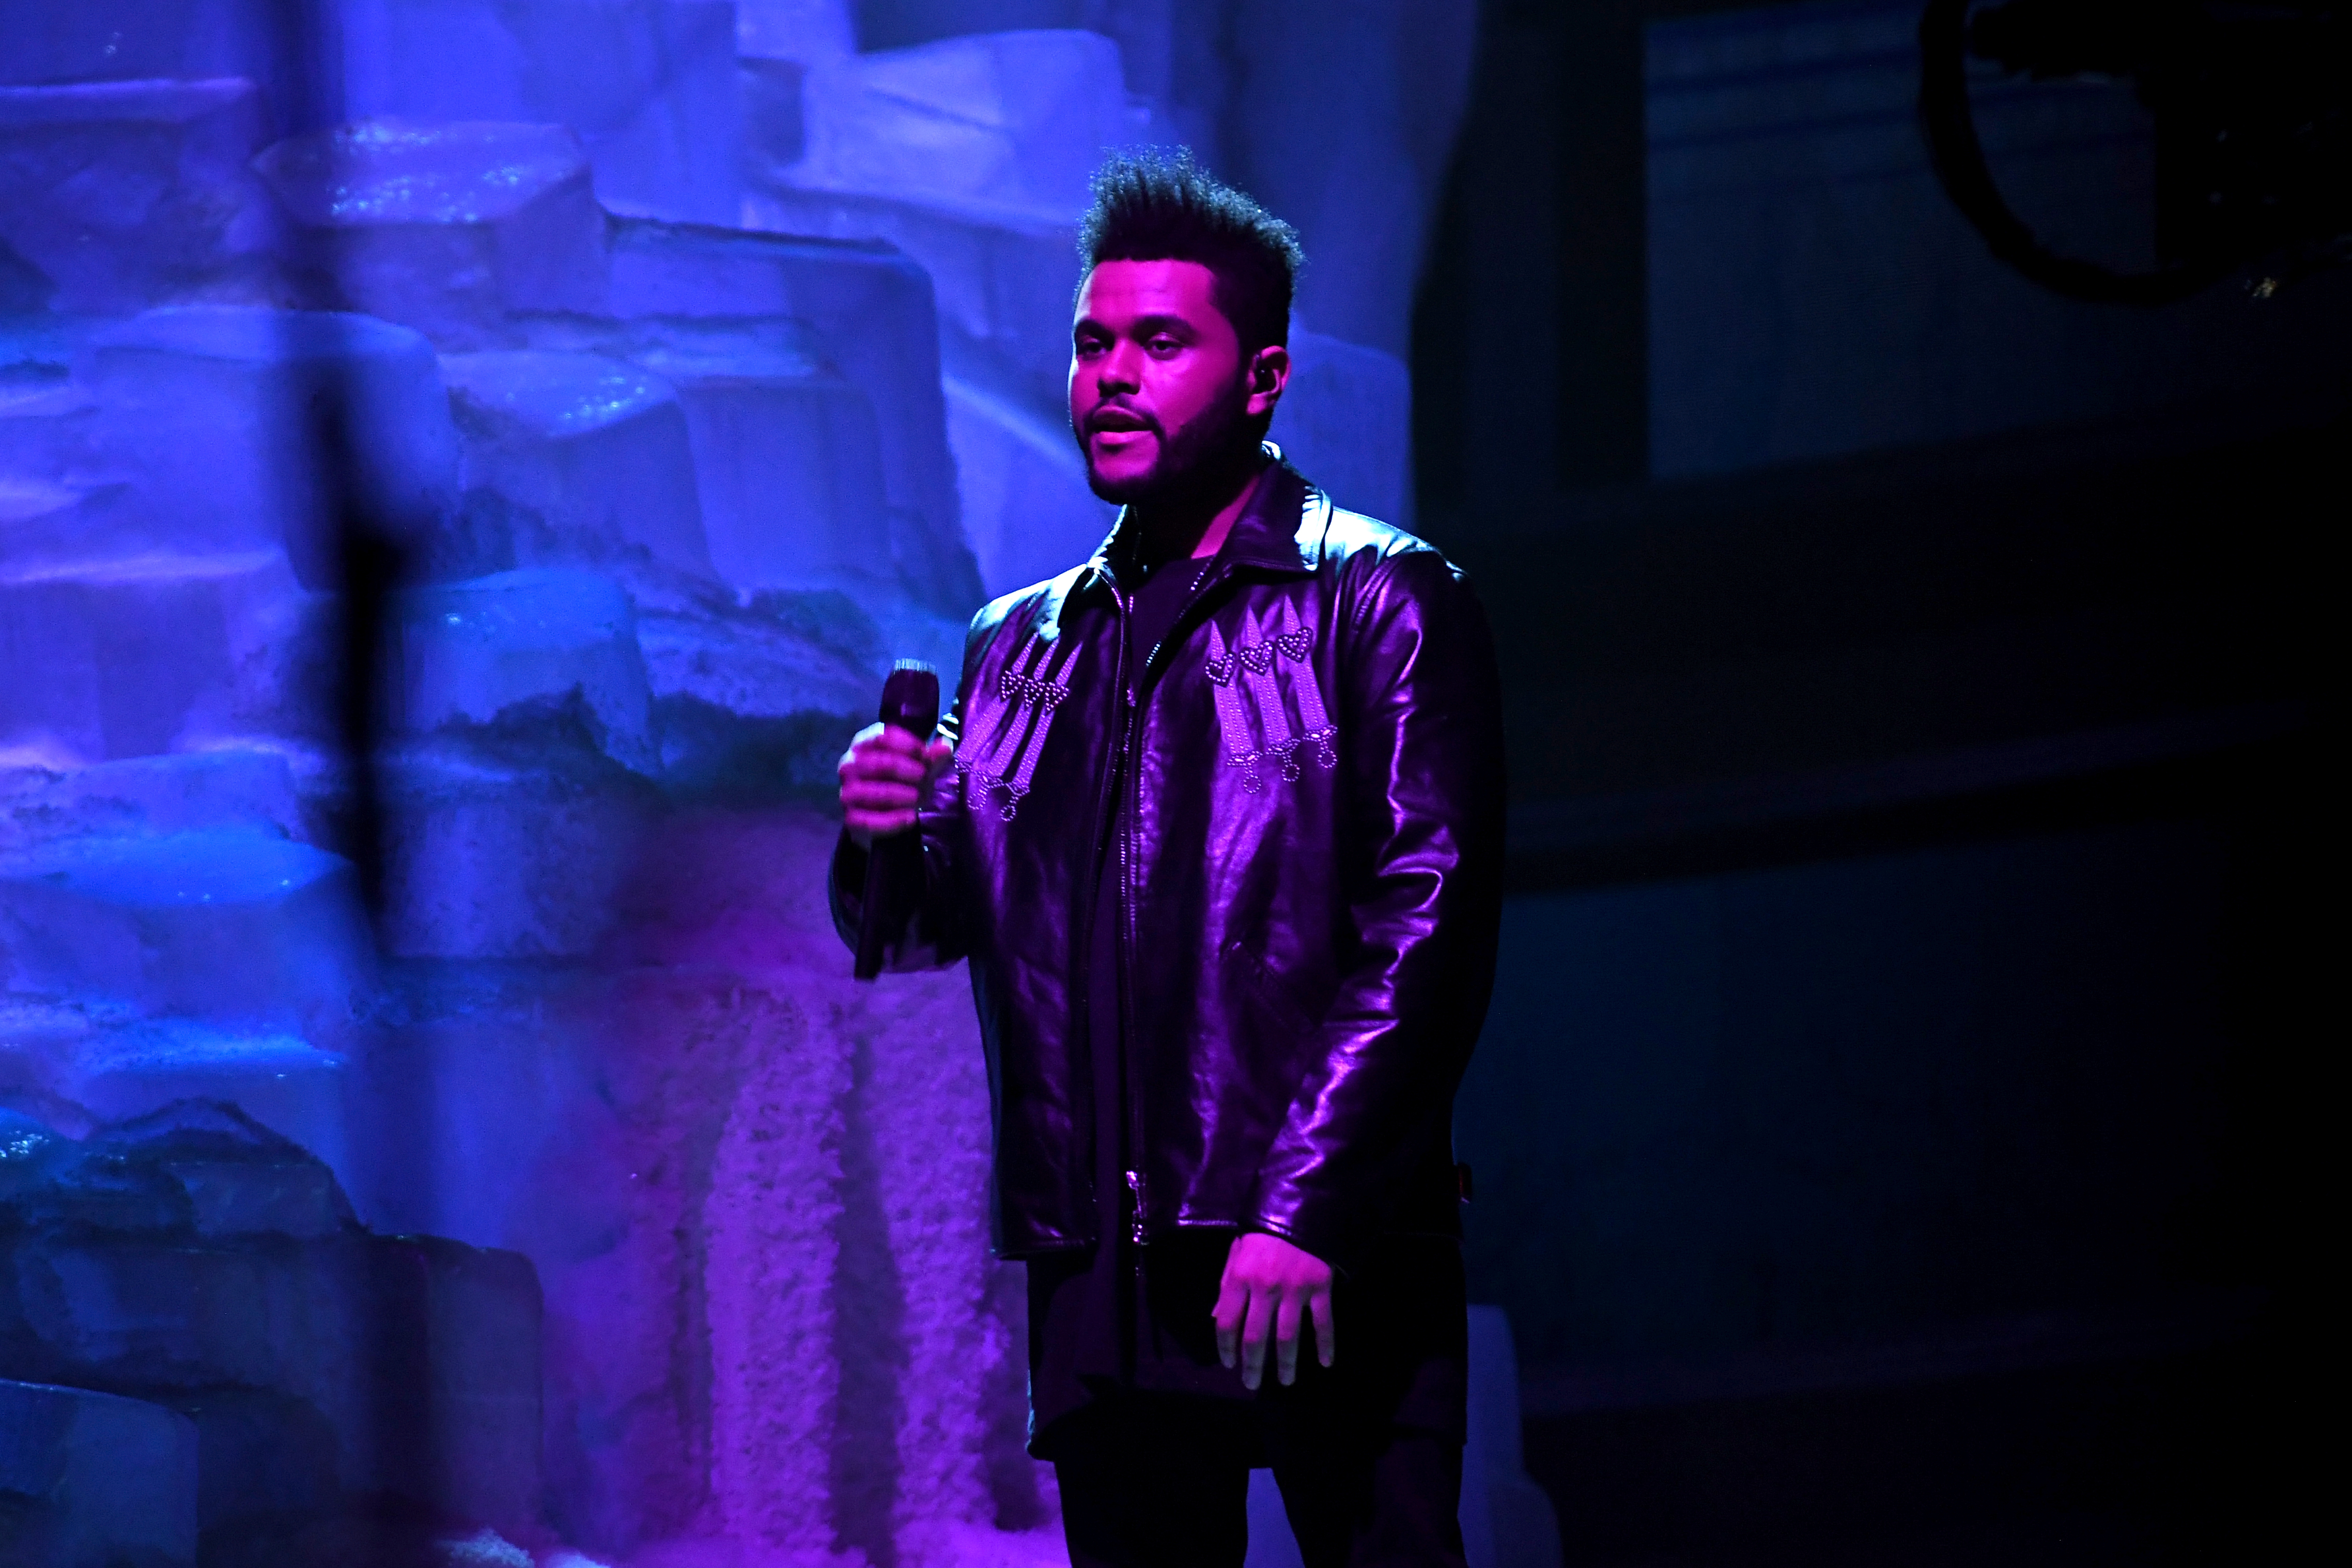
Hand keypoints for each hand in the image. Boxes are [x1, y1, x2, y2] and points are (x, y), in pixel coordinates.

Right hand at [838, 723, 953, 846]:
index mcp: (863, 745)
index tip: (925, 755)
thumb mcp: (917, 766)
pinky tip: (911, 818)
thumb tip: (946, 745)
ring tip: (919, 798)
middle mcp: (849, 766)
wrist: (882, 816)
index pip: (882, 737)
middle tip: (924, 777)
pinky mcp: (851, 819)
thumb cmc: (899, 781)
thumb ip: (931, 757)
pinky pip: (870, 821)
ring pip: (872, 792)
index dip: (907, 745)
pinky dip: (893, 820)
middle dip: (905, 770)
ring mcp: (847, 793)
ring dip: (900, 795)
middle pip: (878, 763)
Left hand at [1213, 1231, 1334, 1389]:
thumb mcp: (1237, 1253)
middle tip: (1252, 1384)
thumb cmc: (1264, 1232)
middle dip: (1252, 1365)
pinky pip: (1323, 1321)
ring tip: (1286, 1381)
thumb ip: (1226, 1285)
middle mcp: (1265, 1287)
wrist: (1300, 1206)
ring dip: (1286, 1364)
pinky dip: (1326, 1344)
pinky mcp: (1320, 1286)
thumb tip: (1217, 1318)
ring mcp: (1294, 1289)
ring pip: (1288, 1337)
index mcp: (1240, 1278)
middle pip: (1255, 1337)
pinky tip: (1326, 1363)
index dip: (1225, 1347)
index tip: (1228, 1364)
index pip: (1227, 1322)